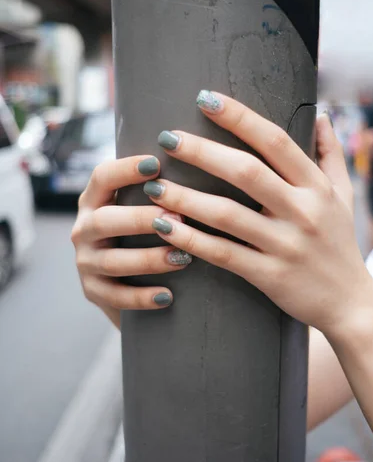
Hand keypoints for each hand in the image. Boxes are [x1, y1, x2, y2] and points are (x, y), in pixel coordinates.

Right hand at [71, 155, 191, 326]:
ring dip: (149, 259)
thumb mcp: (139, 209)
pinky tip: (168, 296)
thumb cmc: (142, 234)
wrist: (125, 287)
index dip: (126, 169)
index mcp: (93, 201)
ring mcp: (85, 262)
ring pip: (113, 261)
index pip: (102, 178)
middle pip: (105, 220)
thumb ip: (155, 193)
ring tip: (182, 257)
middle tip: (177, 217)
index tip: (156, 163)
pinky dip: (142, 298)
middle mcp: (84, 229)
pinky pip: (116, 297)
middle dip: (141, 219)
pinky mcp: (93, 292)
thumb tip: (200, 169)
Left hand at [144, 90, 372, 335]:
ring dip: (186, 198)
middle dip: (202, 151)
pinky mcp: (269, 276)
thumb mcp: (344, 195)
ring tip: (154, 186)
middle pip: (246, 172)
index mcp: (316, 186)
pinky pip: (223, 254)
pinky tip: (165, 227)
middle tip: (167, 137)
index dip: (239, 117)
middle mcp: (302, 211)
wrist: (350, 302)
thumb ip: (331, 153)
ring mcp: (285, 245)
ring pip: (227, 215)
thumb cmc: (340, 242)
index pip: (275, 141)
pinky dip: (191, 239)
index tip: (204, 99)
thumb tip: (320, 115)